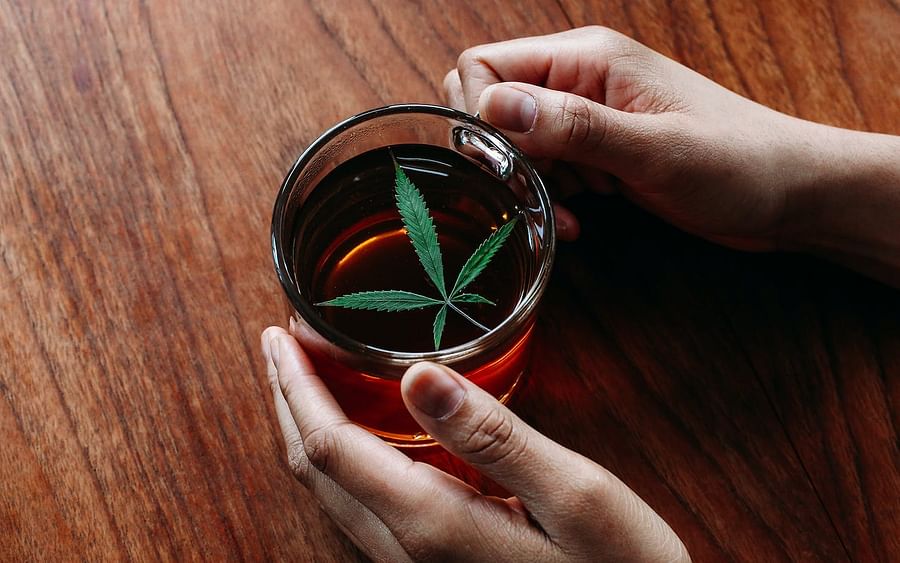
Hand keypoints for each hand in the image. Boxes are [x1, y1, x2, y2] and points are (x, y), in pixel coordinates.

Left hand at [262, 326, 689, 561]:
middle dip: (289, 399)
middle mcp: (405, 550)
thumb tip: (418, 375)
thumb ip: (494, 437)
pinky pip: (361, 505)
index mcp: (431, 522)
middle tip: (281, 342)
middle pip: (316, 467)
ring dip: (309, 426)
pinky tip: (361, 428)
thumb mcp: (574, 495)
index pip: (330, 444)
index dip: (296, 385)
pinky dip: (342, 454)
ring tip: (306, 375)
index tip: (282, 334)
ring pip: (332, 489)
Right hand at [444, 26, 899, 278]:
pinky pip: (547, 171)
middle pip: (493, 105)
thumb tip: (493, 107)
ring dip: (526, 185)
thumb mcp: (652, 147)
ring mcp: (589, 117)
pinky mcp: (599, 152)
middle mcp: (580, 80)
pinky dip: (551, 199)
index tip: (500, 163)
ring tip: (563, 214)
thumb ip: (572, 126)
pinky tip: (577, 223)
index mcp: (587, 58)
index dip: (476, 114)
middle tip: (528, 191)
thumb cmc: (736, 161)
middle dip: (498, 155)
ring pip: (515, 145)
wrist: (787, 193)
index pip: (485, 65)